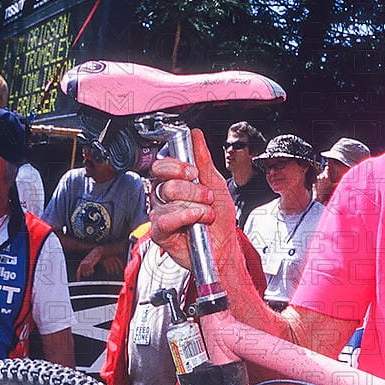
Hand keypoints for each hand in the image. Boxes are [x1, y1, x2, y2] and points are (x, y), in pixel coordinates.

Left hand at [76, 247, 102, 280]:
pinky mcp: (90, 263)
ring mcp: (86, 263)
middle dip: (86, 274)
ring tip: (91, 271)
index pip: (78, 271)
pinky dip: (91, 271)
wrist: (96, 252)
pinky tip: (93, 270)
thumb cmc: (93, 257)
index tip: (78, 281)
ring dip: (89, 273)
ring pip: (86, 272)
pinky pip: (90, 270)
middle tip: (88, 274)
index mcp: (81, 263)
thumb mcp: (88, 261)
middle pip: (83, 273)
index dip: (78, 276)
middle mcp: (83, 264)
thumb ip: (86, 266)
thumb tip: (87, 271)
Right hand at [148, 128, 237, 273]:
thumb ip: (204, 160)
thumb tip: (196, 136)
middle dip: (193, 190)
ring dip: (196, 206)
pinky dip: (186, 217)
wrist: (224, 248)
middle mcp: (164, 197)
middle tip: (206, 198)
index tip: (194, 173)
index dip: (178, 166)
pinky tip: (197, 222)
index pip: (163, 165)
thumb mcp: (217, 185)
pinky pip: (165, 218)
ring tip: (206, 215)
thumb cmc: (220, 221)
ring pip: (169, 199)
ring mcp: (160, 214)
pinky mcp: (159, 232)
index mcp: (174, 183)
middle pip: (167, 181)